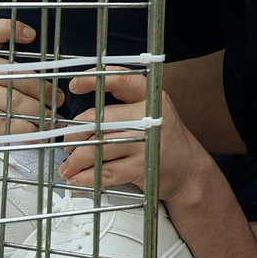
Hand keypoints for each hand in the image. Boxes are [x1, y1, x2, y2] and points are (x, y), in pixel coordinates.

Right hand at [0, 18, 62, 138]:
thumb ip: (28, 71)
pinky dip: (25, 129)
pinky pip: (4, 122)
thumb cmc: (3, 94)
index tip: (32, 34)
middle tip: (59, 100)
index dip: (8, 29)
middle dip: (41, 88)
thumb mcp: (11, 77)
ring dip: (37, 111)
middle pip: (13, 74)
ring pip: (13, 100)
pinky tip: (38, 133)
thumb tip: (59, 83)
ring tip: (51, 117)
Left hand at [54, 77, 211, 204]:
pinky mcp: (143, 166)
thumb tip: (80, 117)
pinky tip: (77, 179)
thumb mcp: (152, 114)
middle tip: (67, 142)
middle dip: (75, 134)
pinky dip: (87, 177)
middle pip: (101, 120)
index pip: (120, 79)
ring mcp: (147, 142)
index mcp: (151, 96)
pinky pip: (106, 172)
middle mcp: (150, 116)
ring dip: (77, 160)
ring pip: (99, 148)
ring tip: (67, 166)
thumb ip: (123, 107)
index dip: (93, 79)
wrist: (189, 171)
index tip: (74, 85)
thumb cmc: (164, 140)